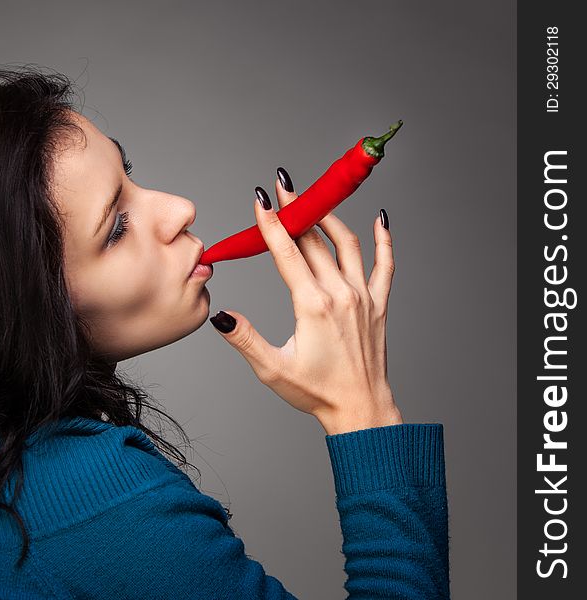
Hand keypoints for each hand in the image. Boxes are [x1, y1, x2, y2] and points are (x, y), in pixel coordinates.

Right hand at [211, 174, 402, 435]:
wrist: (361, 409)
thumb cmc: (317, 392)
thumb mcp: (272, 368)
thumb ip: (245, 338)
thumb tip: (222, 317)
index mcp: (313, 305)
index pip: (287, 253)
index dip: (271, 224)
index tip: (260, 200)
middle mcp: (340, 294)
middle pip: (314, 240)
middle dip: (295, 209)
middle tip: (281, 186)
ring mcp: (363, 297)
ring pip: (346, 244)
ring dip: (328, 217)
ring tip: (314, 198)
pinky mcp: (378, 305)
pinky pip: (385, 264)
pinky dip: (383, 240)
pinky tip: (380, 220)